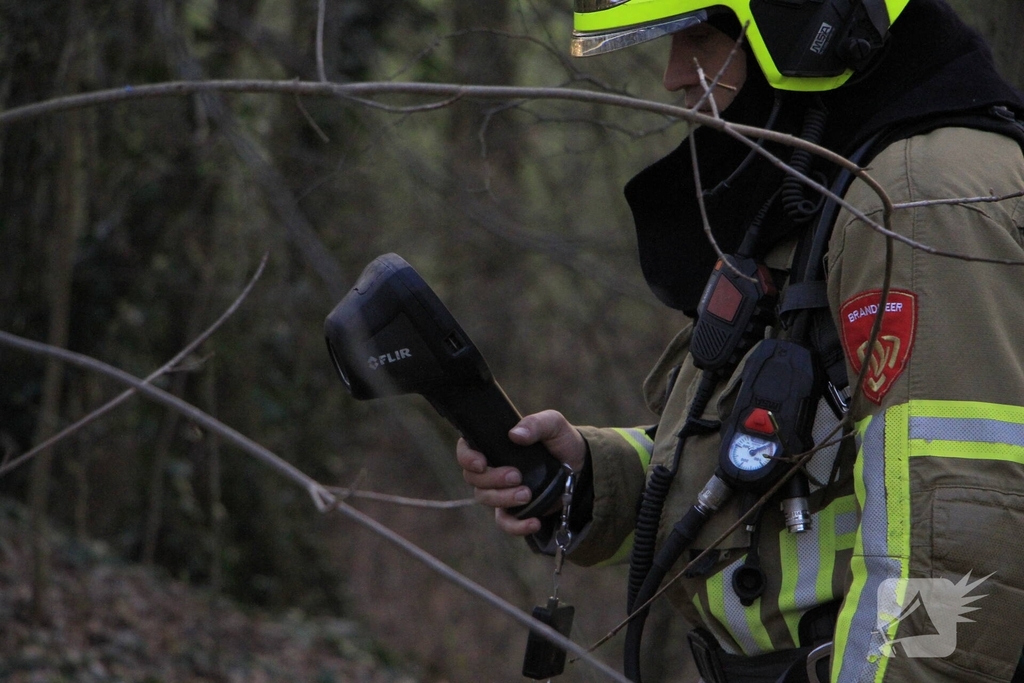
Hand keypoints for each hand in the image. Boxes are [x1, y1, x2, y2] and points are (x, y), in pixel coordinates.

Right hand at [456, 409, 585, 535]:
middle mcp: (492, 468)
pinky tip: (534, 522)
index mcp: (494, 444)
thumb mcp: (553, 424)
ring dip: (504, 499)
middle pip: (473, 479)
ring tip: (528, 494)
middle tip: (517, 476)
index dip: (467, 458)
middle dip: (492, 480)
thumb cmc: (561, 441)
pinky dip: (516, 526)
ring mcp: (501, 490)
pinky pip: (505, 523)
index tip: (481, 463)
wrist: (581, 467)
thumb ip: (535, 424)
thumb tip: (515, 435)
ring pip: (485, 499)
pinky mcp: (514, 510)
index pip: (466, 450)